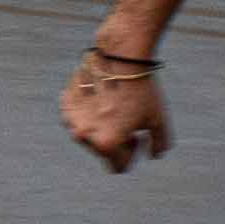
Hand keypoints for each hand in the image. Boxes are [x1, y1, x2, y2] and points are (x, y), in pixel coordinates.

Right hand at [62, 49, 169, 167]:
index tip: (138, 137)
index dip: (132, 153)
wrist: (120, 57)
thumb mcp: (157, 120)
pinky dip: (88, 112)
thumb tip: (154, 155)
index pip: (119, 166)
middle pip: (102, 151)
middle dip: (115, 140)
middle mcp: (85, 136)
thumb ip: (158, 144)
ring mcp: (72, 120)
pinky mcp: (65, 104)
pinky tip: (102, 97)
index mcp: (107, 144)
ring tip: (114, 108)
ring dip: (100, 127)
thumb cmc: (141, 90)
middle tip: (127, 121)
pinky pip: (78, 116)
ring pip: (88, 134)